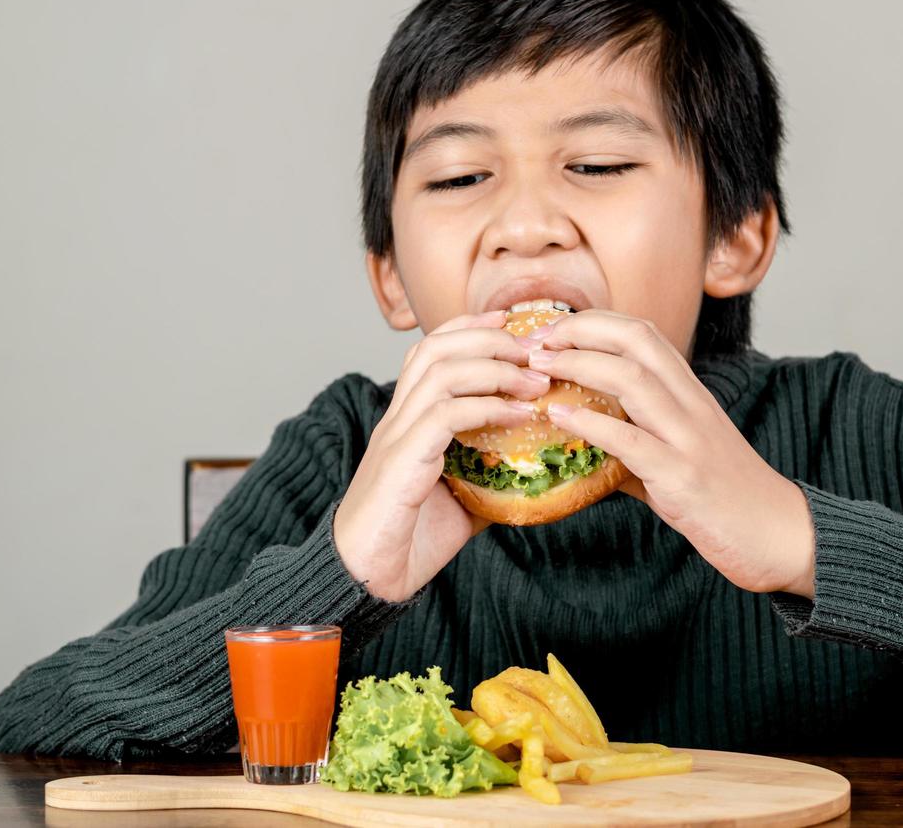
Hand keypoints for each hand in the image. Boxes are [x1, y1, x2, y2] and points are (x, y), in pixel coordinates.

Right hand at [332, 309, 551, 601]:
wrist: (365, 579)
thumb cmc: (409, 541)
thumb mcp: (464, 501)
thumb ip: (492, 477)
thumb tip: (537, 473)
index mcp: (406, 420)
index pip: (429, 350)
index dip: (469, 327)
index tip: (512, 324)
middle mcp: (397, 419)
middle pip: (435, 348)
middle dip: (489, 337)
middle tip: (535, 349)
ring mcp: (396, 437)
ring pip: (440, 372)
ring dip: (494, 367)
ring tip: (535, 380)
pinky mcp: (402, 461)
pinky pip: (445, 415)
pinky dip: (487, 406)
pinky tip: (519, 413)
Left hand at [522, 310, 816, 598]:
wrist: (779, 536)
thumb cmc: (727, 498)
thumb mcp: (678, 458)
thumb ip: (632, 446)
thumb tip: (581, 447)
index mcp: (691, 394)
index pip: (644, 333)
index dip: (596, 321)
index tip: (554, 329)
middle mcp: (692, 405)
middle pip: (637, 340)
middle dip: (582, 329)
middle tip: (538, 340)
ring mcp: (689, 438)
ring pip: (633, 378)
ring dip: (579, 364)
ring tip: (539, 368)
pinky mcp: (683, 477)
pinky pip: (631, 441)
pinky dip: (589, 422)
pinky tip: (558, 416)